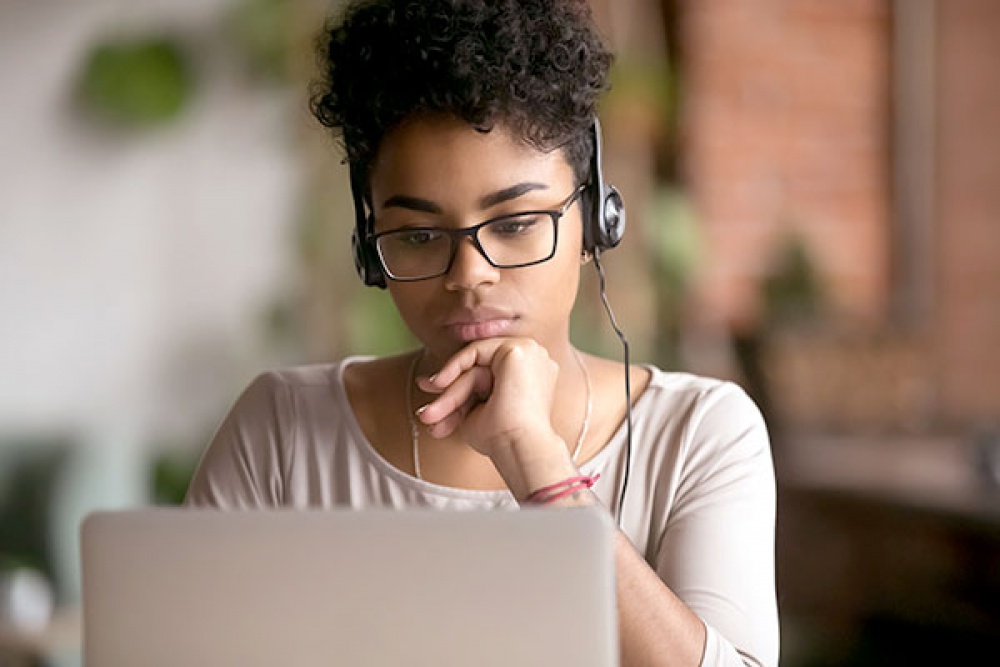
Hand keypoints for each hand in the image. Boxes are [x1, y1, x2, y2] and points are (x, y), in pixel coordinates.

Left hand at [414, 338, 561, 458]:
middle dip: (448, 393)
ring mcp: (530, 353)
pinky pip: (475, 351)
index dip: (457, 390)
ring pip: (476, 365)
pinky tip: (440, 384)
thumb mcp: (478, 413)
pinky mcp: (518, 349)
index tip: (431, 409)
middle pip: (480, 372)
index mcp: (531, 380)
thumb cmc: (503, 441)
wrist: (520, 448)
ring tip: (430, 415)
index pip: (488, 378)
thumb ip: (465, 393)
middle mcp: (534, 363)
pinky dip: (454, 367)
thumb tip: (429, 381)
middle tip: (426, 413)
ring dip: (450, 392)